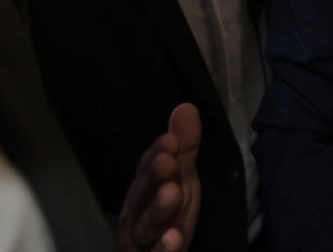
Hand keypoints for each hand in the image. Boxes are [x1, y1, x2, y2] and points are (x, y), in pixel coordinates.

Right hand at [115, 103, 201, 251]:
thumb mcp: (181, 179)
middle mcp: (137, 215)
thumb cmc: (168, 215)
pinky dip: (165, 249)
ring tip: (172, 193)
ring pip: (147, 226)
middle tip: (167, 161)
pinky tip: (174, 237)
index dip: (156, 154)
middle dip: (154, 177)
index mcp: (143, 192)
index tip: (170, 139)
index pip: (146, 169)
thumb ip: (184, 148)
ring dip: (158, 209)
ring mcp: (143, 241)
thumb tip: (186, 106)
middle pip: (143, 196)